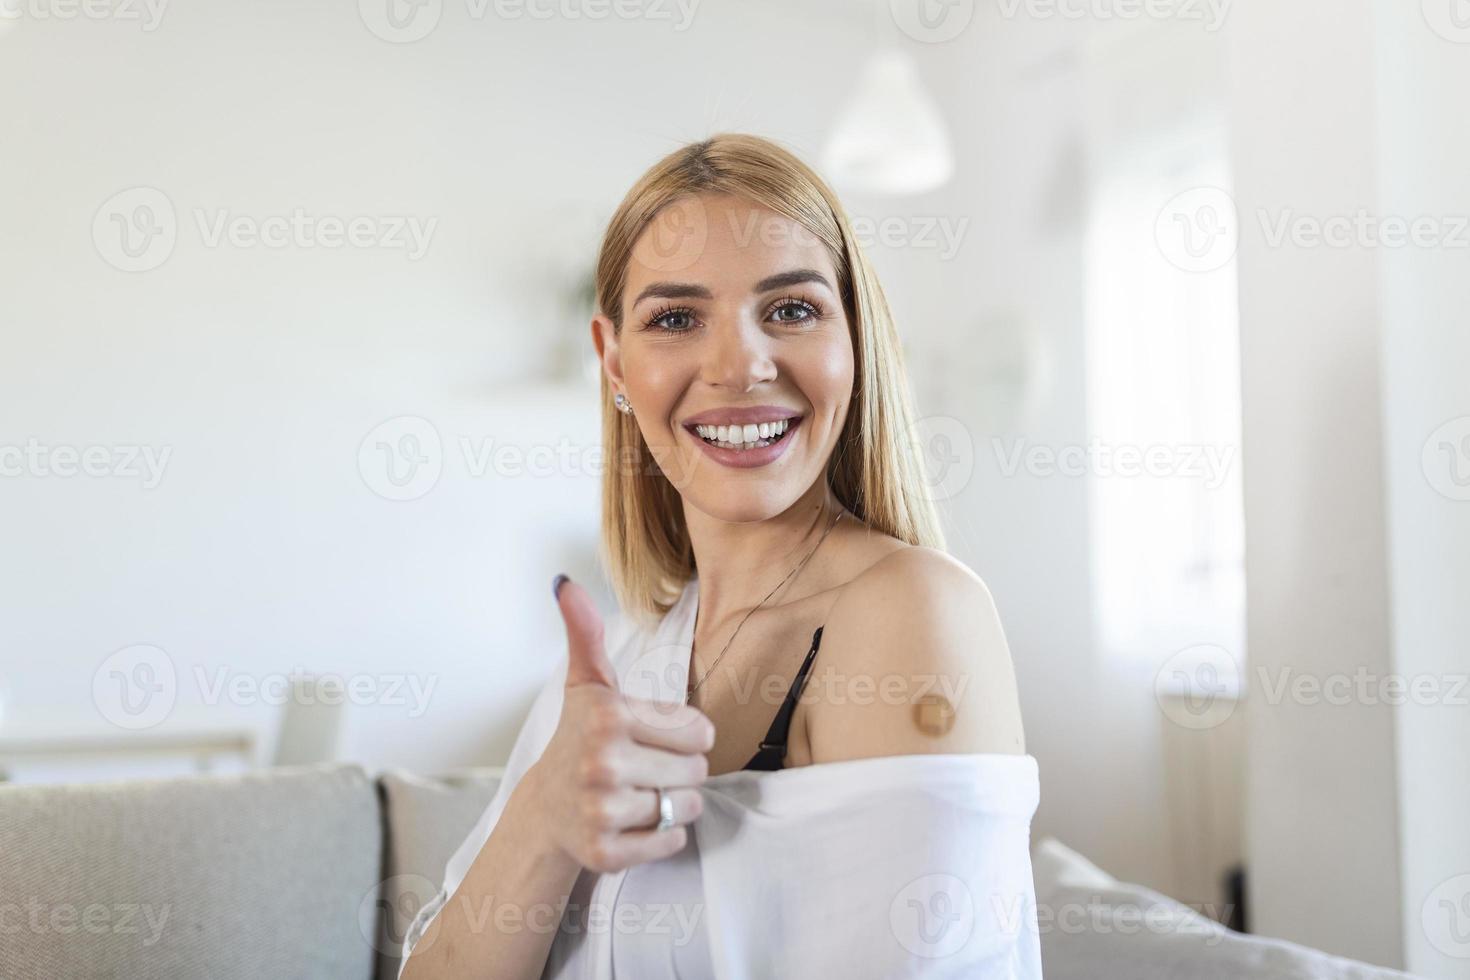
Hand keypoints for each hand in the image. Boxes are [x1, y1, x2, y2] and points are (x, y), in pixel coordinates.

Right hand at [527, 575, 713, 873]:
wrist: (545, 809)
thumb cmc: (579, 738)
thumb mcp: (587, 684)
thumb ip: (584, 633)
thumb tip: (564, 582)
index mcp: (607, 716)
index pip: (699, 731)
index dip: (684, 735)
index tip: (652, 736)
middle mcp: (602, 763)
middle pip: (697, 771)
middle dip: (680, 771)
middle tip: (645, 767)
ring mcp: (601, 811)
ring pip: (686, 807)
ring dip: (674, 804)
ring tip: (640, 793)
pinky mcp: (605, 853)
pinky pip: (671, 843)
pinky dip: (663, 836)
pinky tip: (634, 821)